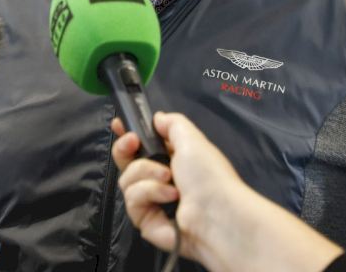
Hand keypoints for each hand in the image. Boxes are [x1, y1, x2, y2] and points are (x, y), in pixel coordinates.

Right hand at [112, 112, 342, 271]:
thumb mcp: (194, 139)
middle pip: (126, 165)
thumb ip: (172, 123)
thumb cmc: (216, 180)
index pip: (141, 147)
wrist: (224, 218)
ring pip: (127, 187)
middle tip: (136, 147)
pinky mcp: (157, 229)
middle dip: (129, 156)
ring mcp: (159, 206)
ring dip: (145, 181)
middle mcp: (164, 181)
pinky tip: (170, 205)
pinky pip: (135, 212)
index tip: (121, 128)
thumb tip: (159, 115)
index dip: (126, 138)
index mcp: (174, 159)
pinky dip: (150, 204)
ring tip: (170, 186)